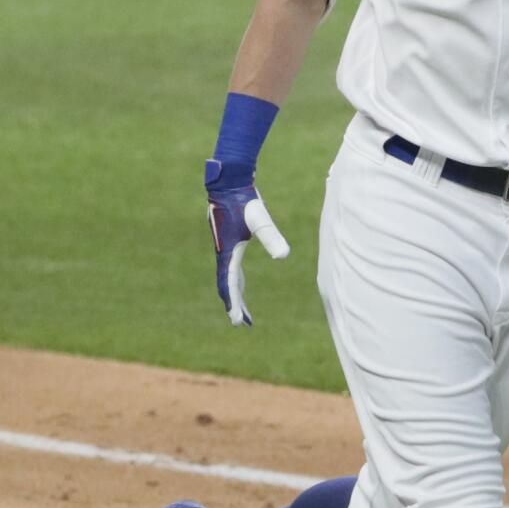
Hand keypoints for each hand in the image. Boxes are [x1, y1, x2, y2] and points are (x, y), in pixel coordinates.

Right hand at [205, 160, 289, 326]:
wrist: (229, 182)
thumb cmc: (244, 199)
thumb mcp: (259, 218)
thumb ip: (271, 236)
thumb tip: (284, 255)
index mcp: (228, 252)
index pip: (229, 284)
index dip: (233, 303)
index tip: (237, 320)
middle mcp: (224, 253)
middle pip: (228, 286)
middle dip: (234, 305)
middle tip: (241, 324)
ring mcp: (225, 248)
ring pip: (229, 279)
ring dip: (235, 295)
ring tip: (243, 312)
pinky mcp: (229, 242)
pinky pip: (231, 269)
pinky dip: (237, 282)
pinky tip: (242, 285)